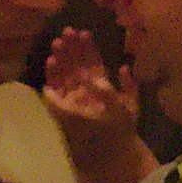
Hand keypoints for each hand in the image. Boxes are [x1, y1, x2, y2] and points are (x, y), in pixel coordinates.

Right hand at [41, 26, 138, 145]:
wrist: (111, 151)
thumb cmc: (123, 129)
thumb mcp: (130, 105)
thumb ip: (127, 86)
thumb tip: (123, 67)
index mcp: (101, 85)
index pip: (93, 62)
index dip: (89, 48)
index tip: (84, 33)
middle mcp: (85, 88)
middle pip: (76, 64)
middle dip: (71, 48)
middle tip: (67, 31)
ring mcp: (72, 97)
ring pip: (64, 73)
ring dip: (60, 58)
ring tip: (57, 42)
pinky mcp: (60, 107)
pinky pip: (54, 89)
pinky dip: (51, 75)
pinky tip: (51, 61)